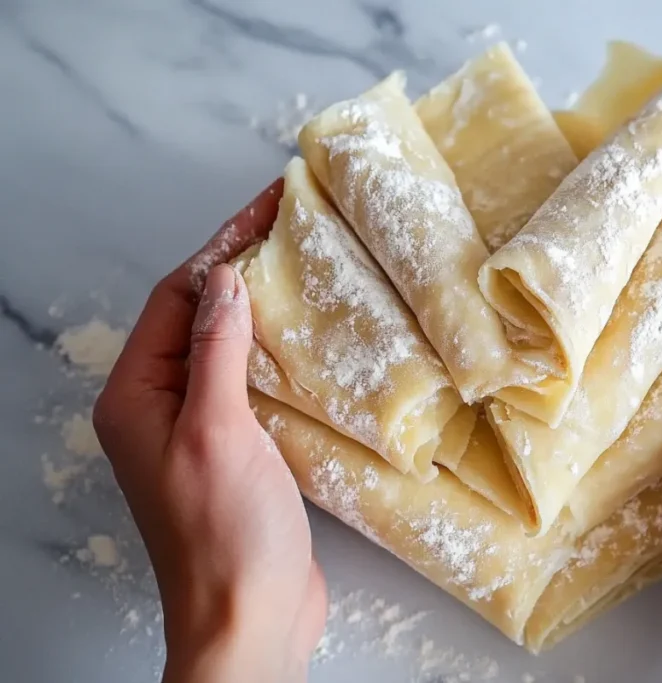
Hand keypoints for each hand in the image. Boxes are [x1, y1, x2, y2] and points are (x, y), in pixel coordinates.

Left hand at [93, 180, 326, 682]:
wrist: (252, 618)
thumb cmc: (226, 533)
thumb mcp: (217, 432)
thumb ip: (216, 353)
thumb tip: (225, 280)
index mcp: (137, 397)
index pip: (176, 299)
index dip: (221, 248)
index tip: (268, 207)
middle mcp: (161, 407)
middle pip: (198, 316)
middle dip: (241, 267)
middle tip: (292, 223)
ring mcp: (200, 429)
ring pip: (228, 347)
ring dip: (263, 307)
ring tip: (308, 266)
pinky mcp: (240, 450)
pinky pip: (253, 382)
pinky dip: (279, 352)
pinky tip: (312, 336)